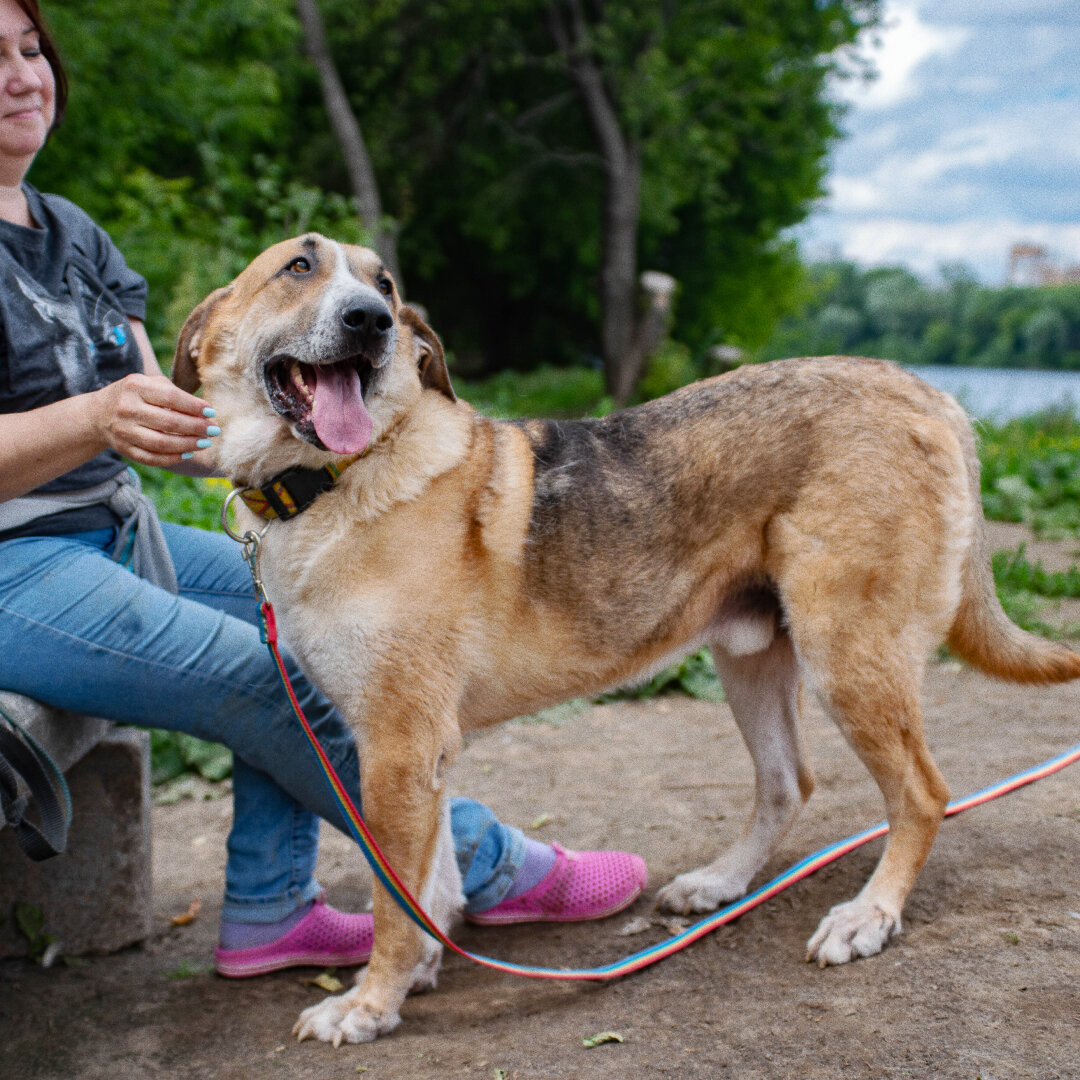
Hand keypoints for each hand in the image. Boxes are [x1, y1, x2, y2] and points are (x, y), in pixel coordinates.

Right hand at [90, 373, 217, 466]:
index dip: (194, 407)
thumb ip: (175, 393)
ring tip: (205, 442)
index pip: (171, 397)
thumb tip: (206, 412)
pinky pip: (152, 458)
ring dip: (188, 445)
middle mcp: (127, 408)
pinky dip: (173, 458)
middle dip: (196, 428)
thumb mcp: (150, 384)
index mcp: (136, 386)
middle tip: (214, 430)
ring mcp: (123, 431)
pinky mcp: (123, 449)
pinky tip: (188, 453)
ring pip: (162, 443)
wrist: (98, 413)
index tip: (212, 412)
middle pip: (169, 422)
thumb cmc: (135, 396)